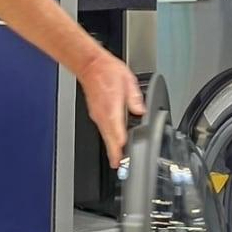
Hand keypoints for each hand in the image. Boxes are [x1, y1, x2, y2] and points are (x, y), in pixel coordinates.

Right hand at [76, 51, 144, 166]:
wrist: (90, 65)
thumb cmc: (107, 70)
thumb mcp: (128, 82)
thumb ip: (135, 99)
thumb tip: (141, 111)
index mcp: (111, 109)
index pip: (116, 135)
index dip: (121, 149)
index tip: (124, 160)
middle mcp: (102, 115)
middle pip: (109, 140)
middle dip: (114, 155)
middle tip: (120, 167)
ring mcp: (97, 116)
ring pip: (105, 136)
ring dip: (112, 147)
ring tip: (119, 158)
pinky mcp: (96, 114)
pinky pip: (103, 129)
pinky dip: (109, 137)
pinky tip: (115, 140)